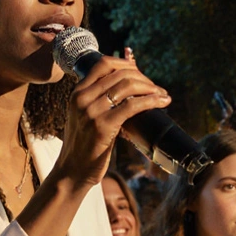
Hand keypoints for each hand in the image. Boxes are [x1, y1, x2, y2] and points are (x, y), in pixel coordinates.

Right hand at [55, 55, 170, 186]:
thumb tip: (128, 87)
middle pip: (119, 73)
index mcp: (77, 93)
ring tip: (162, 96)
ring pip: (127, 86)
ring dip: (151, 88)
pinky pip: (132, 105)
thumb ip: (98, 101)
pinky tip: (162, 103)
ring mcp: (91, 111)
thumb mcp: (84, 117)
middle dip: (143, 78)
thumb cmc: (84, 146)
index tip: (140, 74)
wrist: (72, 172)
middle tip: (156, 89)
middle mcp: (82, 98)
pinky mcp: (102, 126)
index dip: (126, 63)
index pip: (103, 64)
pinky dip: (151, 101)